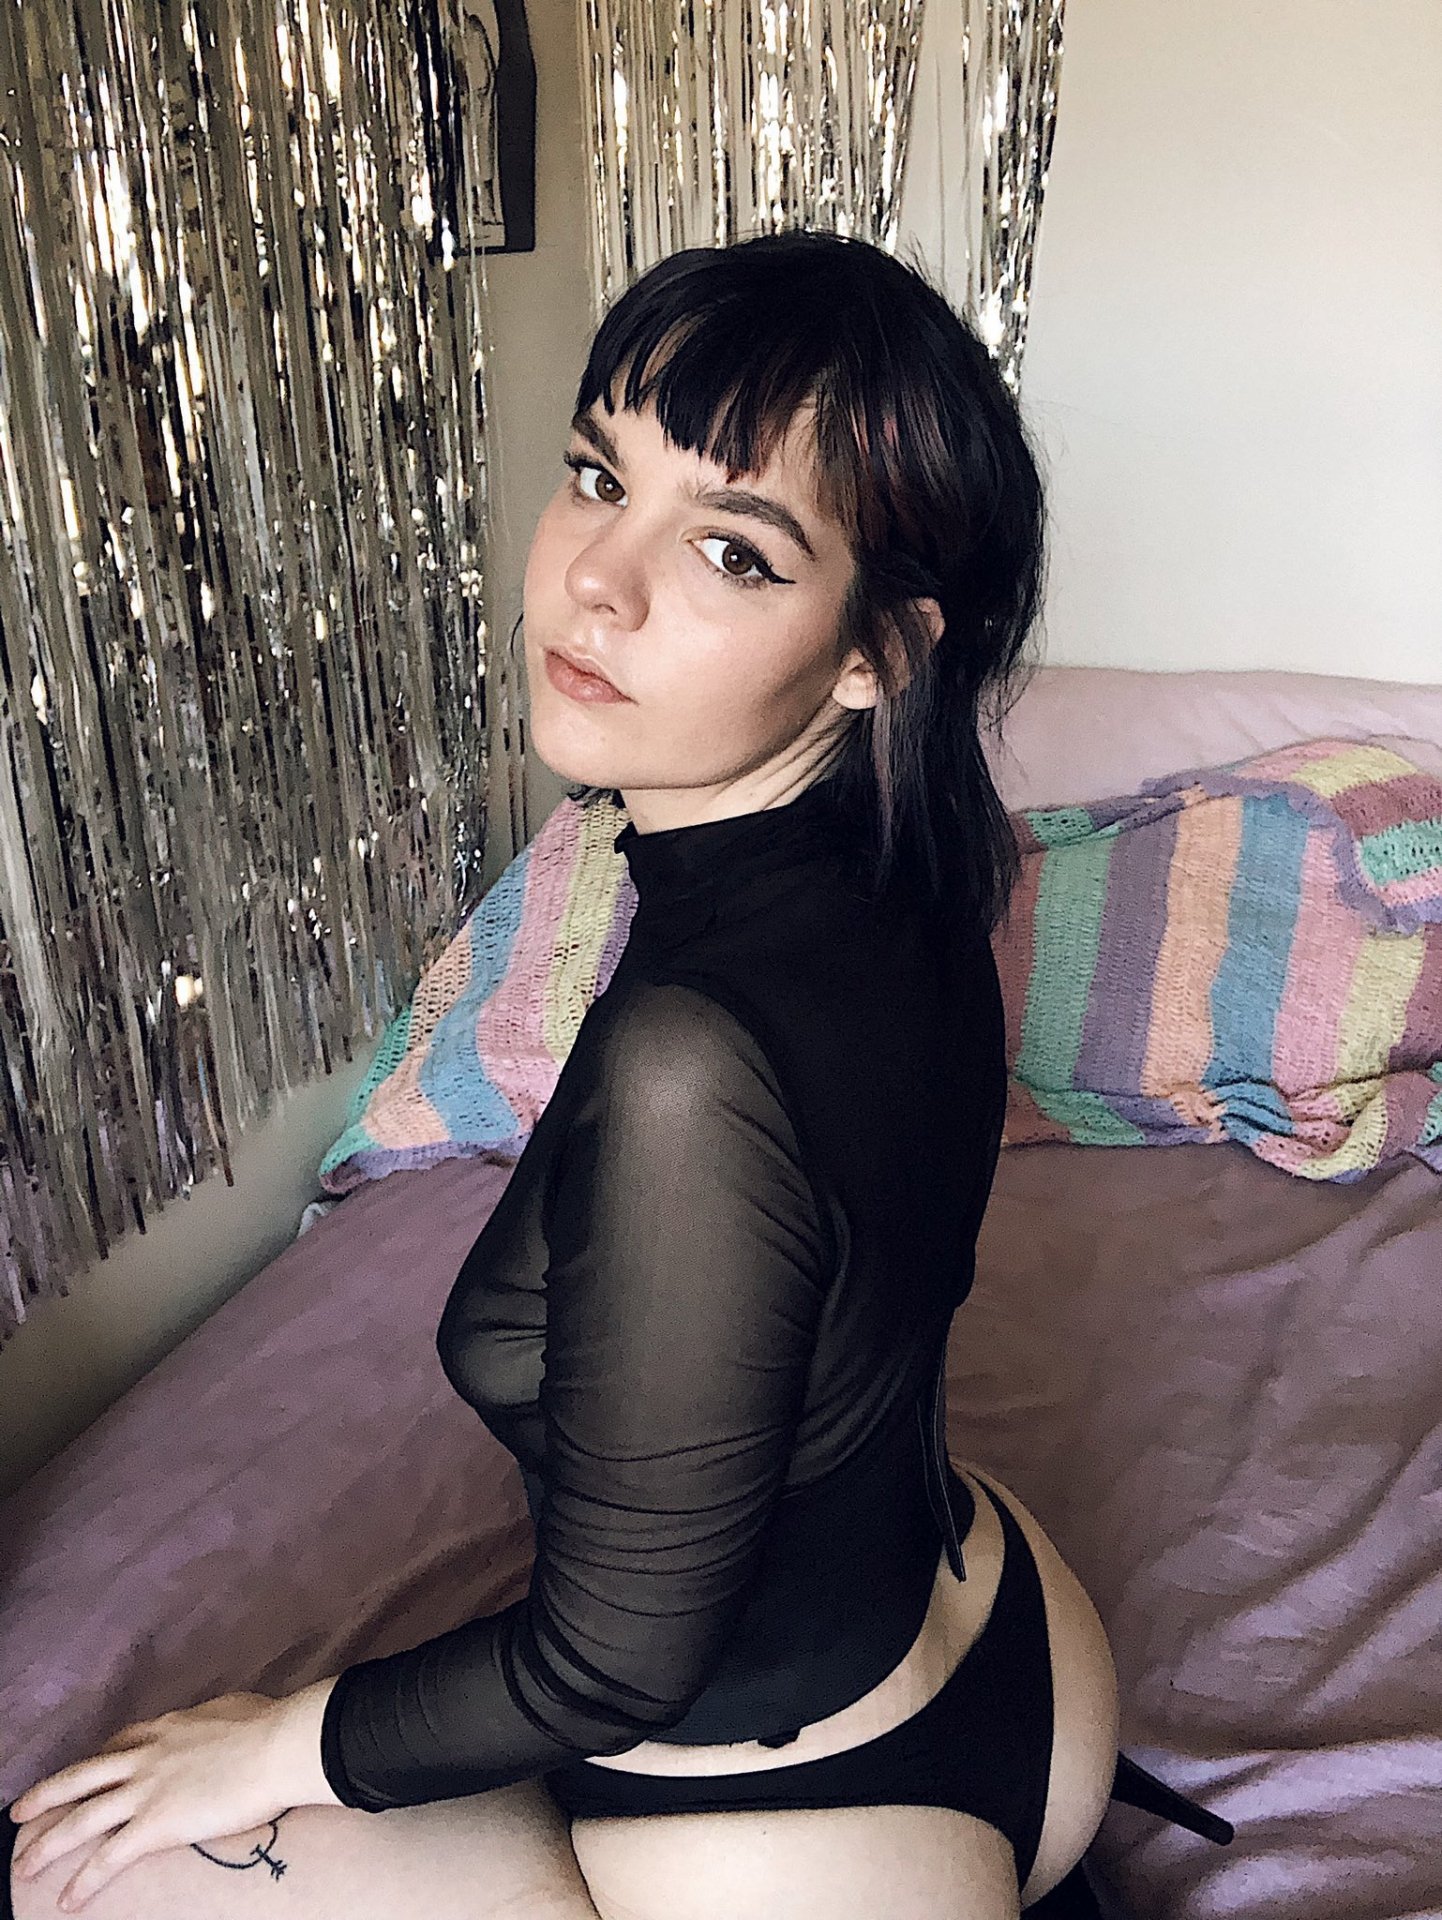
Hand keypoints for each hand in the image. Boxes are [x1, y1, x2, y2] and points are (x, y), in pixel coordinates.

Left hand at [9, 1682, 338, 1911]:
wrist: (278, 1746)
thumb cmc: (271, 1725)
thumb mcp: (233, 1708)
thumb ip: (215, 1719)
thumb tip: (223, 1723)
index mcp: (167, 1728)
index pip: (120, 1744)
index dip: (97, 1760)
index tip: (86, 1770)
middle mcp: (147, 1756)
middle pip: (82, 1777)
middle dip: (46, 1795)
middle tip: (19, 1811)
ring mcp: (146, 1790)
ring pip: (81, 1819)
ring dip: (47, 1844)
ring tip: (22, 1865)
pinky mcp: (155, 1825)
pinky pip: (108, 1858)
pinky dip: (83, 1881)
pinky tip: (67, 1900)